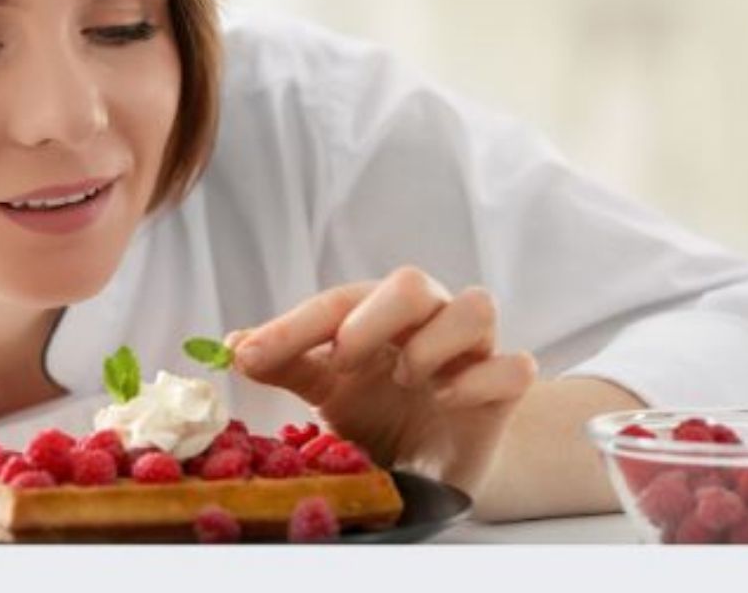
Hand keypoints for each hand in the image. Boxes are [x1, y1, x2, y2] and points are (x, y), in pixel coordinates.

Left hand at [226, 267, 536, 495]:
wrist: (432, 464)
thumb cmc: (378, 412)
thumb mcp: (325, 391)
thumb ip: (285, 364)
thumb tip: (233, 345)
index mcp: (376, 315)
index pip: (336, 303)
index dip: (290, 327)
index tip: (248, 356)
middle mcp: (425, 322)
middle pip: (412, 283)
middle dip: (373, 317)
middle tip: (343, 358)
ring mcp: (470, 354)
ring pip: (476, 307)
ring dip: (435, 341)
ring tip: (407, 378)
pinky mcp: (504, 391)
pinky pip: (514, 367)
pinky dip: (480, 380)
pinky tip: (448, 400)